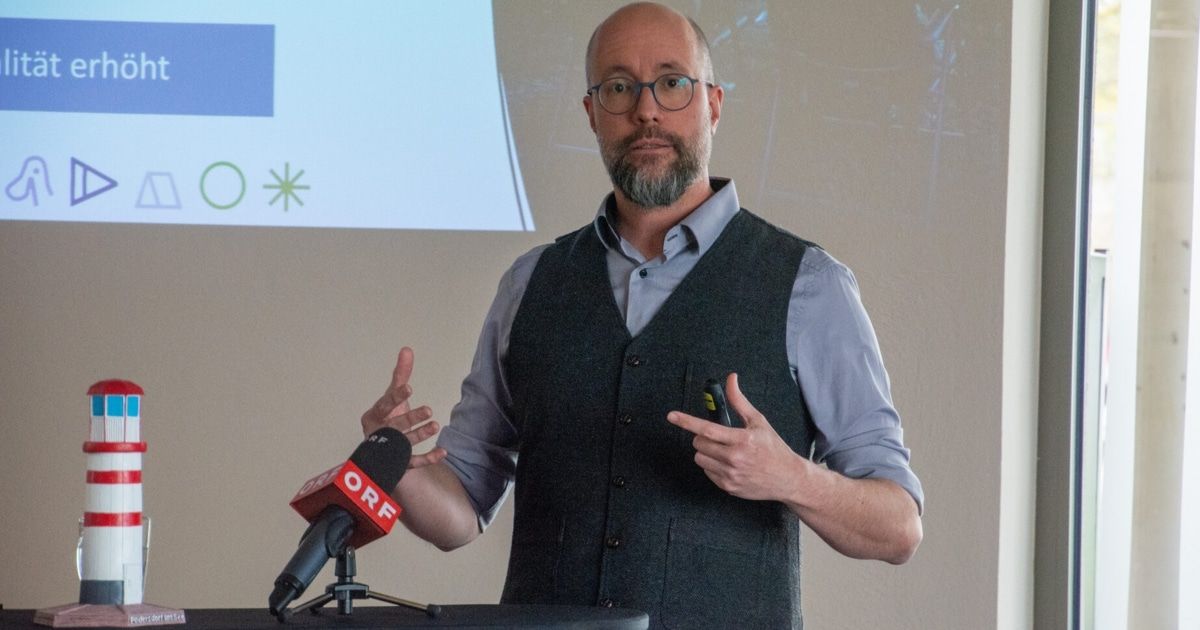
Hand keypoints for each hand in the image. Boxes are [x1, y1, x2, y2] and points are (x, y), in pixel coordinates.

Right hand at [361, 347, 447, 468]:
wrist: (381, 450)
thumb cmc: (388, 418)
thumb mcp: (393, 396)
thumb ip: (400, 375)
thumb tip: (407, 350)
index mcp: (374, 415)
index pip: (385, 404)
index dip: (396, 397)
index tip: (410, 389)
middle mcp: (379, 433)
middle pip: (394, 425)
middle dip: (410, 418)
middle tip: (429, 410)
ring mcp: (387, 450)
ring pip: (403, 443)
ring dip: (419, 435)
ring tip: (435, 426)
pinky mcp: (399, 464)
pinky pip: (413, 462)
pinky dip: (428, 458)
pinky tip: (443, 451)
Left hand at [667, 373, 803, 501]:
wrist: (787, 478)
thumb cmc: (773, 448)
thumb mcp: (758, 421)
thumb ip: (739, 401)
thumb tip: (731, 379)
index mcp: (742, 439)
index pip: (707, 429)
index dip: (686, 421)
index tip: (672, 416)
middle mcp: (735, 458)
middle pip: (699, 443)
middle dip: (703, 437)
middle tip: (719, 437)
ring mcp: (731, 474)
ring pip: (700, 458)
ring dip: (706, 452)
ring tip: (724, 451)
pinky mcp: (728, 487)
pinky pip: (707, 472)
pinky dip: (713, 466)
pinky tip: (729, 464)